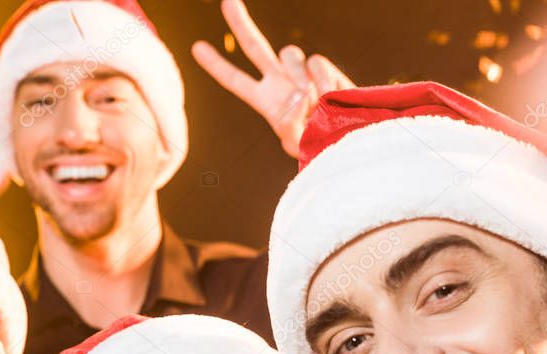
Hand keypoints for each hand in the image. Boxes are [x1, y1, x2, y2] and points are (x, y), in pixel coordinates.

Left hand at [192, 0, 354, 158]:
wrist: (349, 140)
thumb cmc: (321, 147)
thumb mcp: (297, 143)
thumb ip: (291, 124)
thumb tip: (299, 94)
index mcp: (266, 101)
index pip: (236, 81)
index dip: (217, 64)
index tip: (197, 47)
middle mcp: (280, 81)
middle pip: (255, 46)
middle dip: (240, 23)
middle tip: (227, 0)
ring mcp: (302, 73)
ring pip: (290, 53)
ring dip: (298, 76)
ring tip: (312, 103)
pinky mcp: (324, 70)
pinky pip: (316, 63)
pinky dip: (322, 81)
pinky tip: (329, 98)